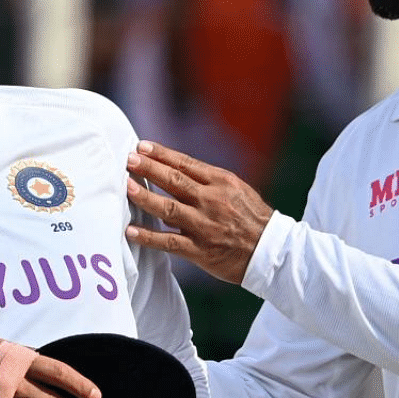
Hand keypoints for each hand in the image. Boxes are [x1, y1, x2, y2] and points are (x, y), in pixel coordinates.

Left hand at [125, 140, 273, 283]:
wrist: (271, 251)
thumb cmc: (252, 218)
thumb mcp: (237, 190)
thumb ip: (208, 183)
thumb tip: (174, 178)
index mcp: (221, 182)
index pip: (185, 164)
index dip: (161, 154)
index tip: (141, 146)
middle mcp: (212, 201)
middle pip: (174, 181)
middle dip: (148, 168)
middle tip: (127, 159)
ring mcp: (204, 226)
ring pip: (168, 209)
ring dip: (145, 197)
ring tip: (126, 187)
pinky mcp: (200, 250)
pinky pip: (169, 242)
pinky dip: (148, 237)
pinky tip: (131, 230)